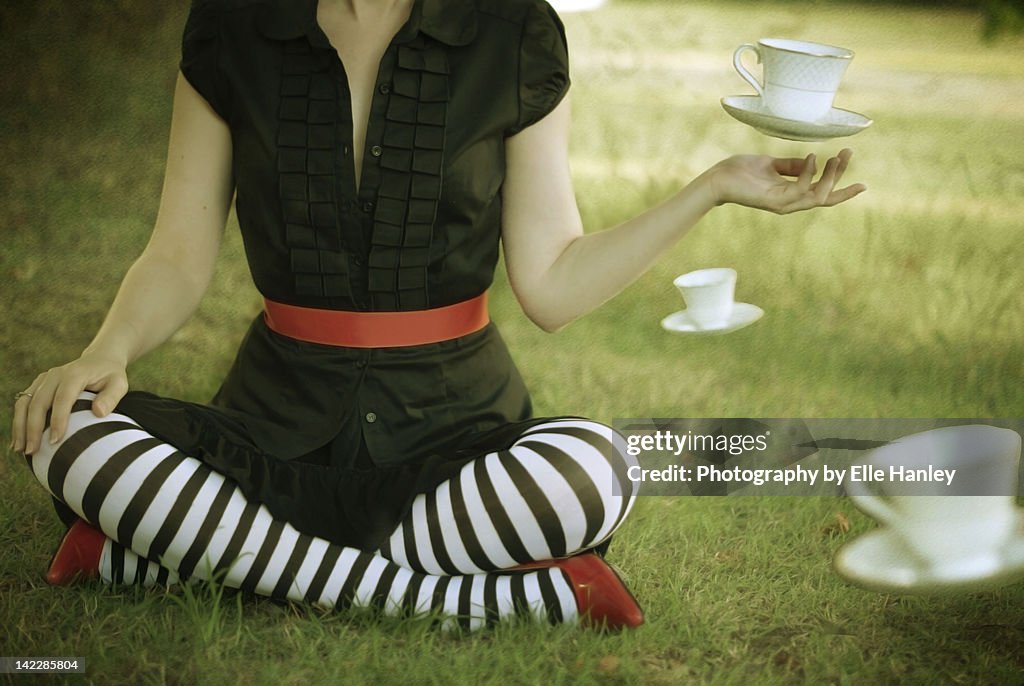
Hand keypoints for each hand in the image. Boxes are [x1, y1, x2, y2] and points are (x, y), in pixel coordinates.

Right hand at [11, 352, 128, 454]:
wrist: (99, 360)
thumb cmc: (111, 376)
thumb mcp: (119, 384)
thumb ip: (111, 397)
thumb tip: (98, 412)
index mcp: (75, 374)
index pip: (63, 398)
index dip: (57, 420)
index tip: (54, 440)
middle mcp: (55, 375)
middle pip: (38, 402)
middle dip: (33, 428)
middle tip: (32, 451)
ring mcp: (44, 379)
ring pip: (25, 403)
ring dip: (20, 426)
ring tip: (20, 449)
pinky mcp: (38, 384)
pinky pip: (23, 402)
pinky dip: (19, 421)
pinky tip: (19, 439)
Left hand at [703, 148, 865, 213]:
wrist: (719, 177)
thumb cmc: (742, 171)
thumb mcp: (772, 164)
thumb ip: (792, 166)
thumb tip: (813, 161)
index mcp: (792, 194)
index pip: (823, 195)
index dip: (843, 190)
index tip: (863, 184)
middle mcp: (790, 203)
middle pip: (825, 197)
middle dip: (840, 177)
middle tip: (848, 153)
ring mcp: (783, 204)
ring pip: (817, 196)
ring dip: (830, 176)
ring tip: (836, 156)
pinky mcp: (774, 201)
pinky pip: (799, 189)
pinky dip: (809, 174)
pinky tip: (813, 158)